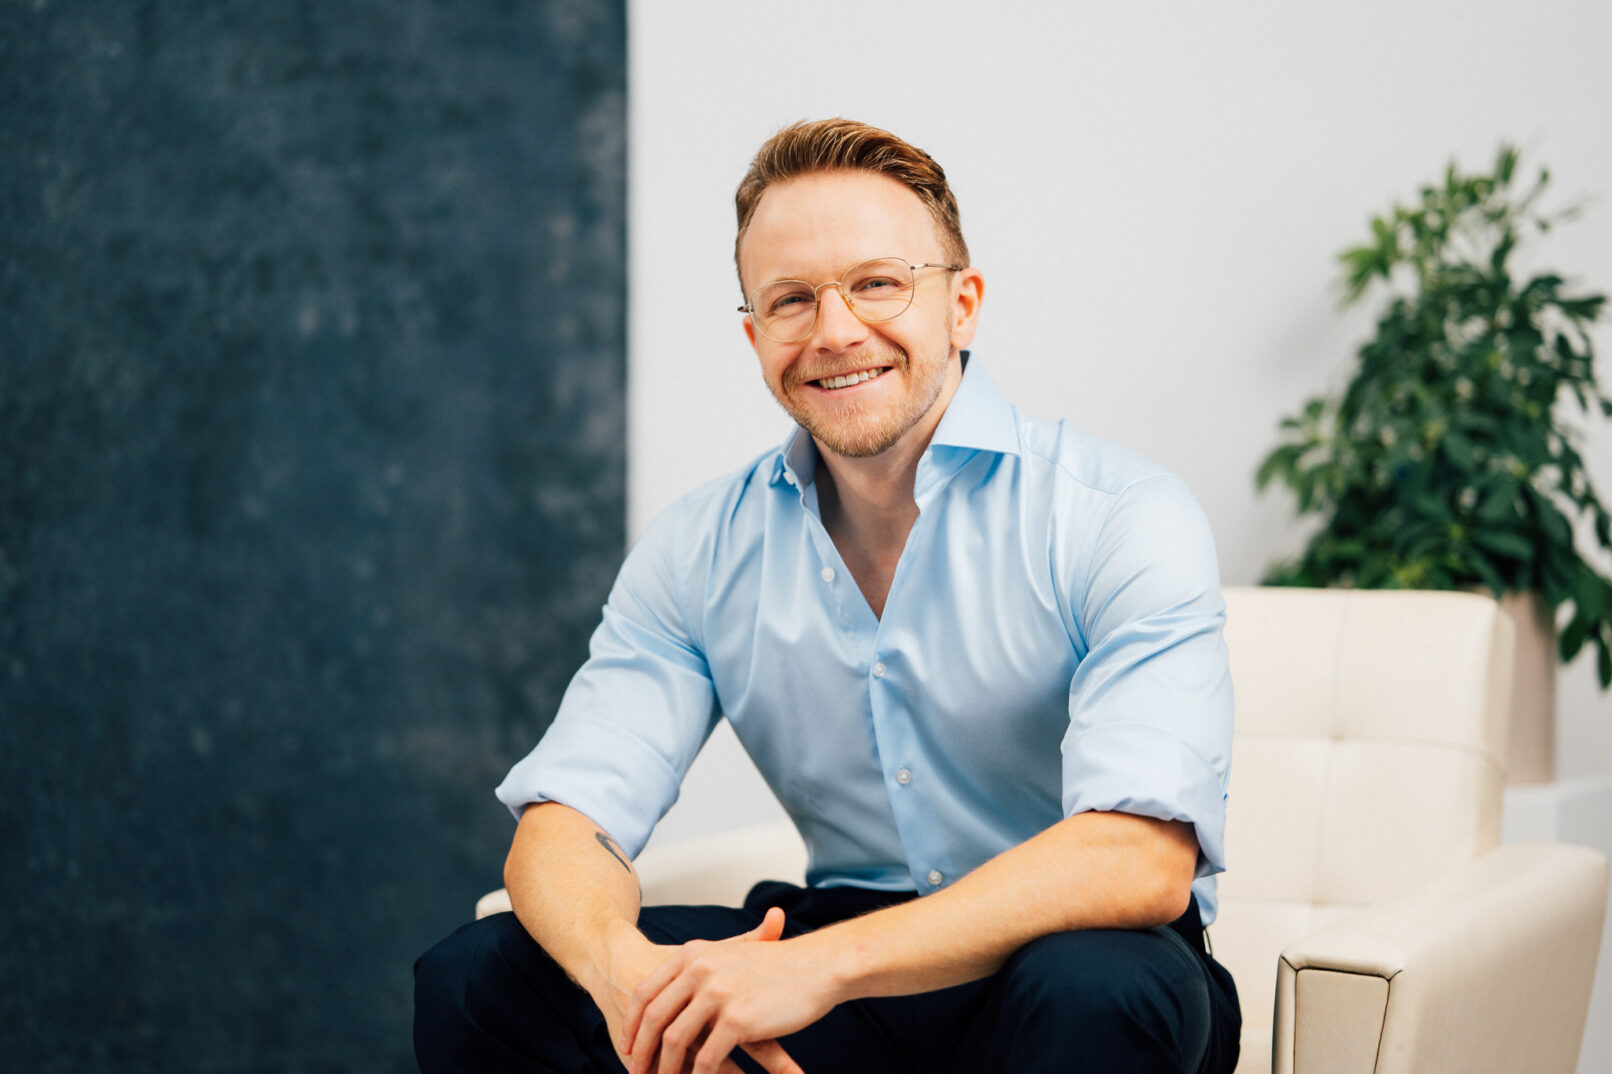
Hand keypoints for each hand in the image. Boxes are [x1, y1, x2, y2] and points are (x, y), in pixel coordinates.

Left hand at [622, 907, 840, 1073]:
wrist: (816, 966)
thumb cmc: (775, 966)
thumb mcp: (728, 955)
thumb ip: (698, 968)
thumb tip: (667, 995)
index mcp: (692, 954)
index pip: (648, 992)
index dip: (633, 1023)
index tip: (627, 1045)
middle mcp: (699, 969)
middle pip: (655, 1018)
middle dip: (642, 1050)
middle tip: (636, 1071)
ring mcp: (717, 994)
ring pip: (676, 1041)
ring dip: (666, 1069)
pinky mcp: (736, 1020)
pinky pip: (706, 1059)